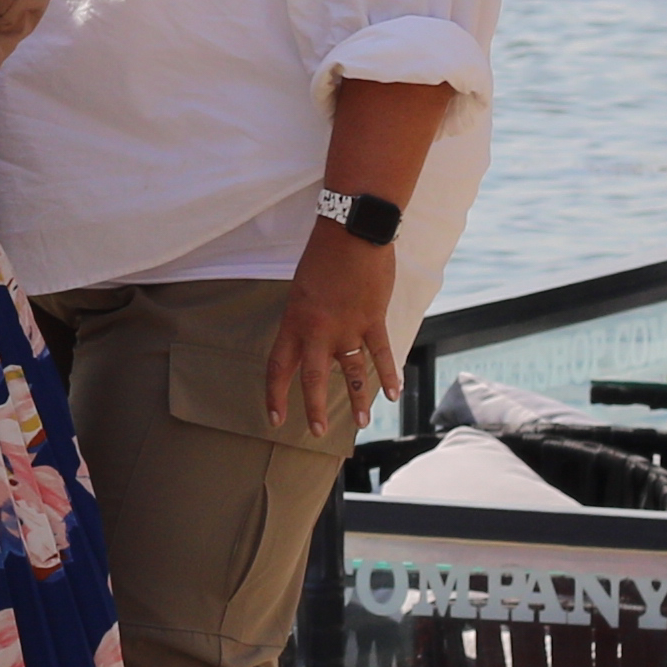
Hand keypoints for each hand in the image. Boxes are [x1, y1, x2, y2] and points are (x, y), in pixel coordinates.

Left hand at [263, 222, 402, 438]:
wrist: (351, 233)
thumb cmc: (323, 256)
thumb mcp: (301, 289)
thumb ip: (305, 319)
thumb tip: (312, 341)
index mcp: (294, 322)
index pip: (278, 367)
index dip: (274, 395)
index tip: (274, 419)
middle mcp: (318, 331)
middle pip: (312, 378)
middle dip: (314, 409)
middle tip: (317, 433)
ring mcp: (347, 327)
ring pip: (351, 373)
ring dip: (357, 400)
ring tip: (362, 423)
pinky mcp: (373, 320)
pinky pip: (381, 354)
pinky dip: (388, 375)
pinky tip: (392, 394)